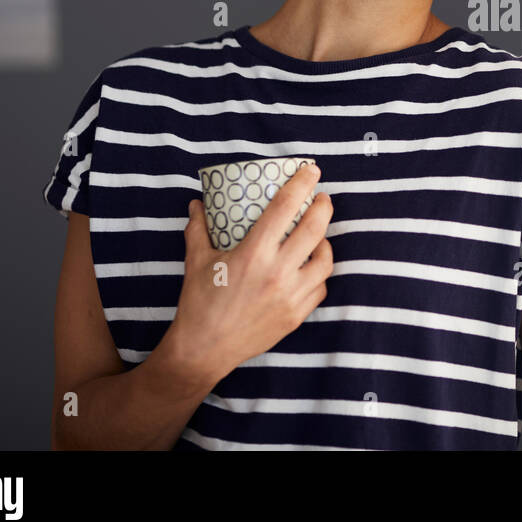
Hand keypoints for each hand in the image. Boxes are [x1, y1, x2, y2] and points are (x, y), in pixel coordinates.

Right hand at [168, 161, 332, 383]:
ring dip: (325, 242)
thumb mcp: (196, 261)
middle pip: (315, 229)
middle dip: (323, 207)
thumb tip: (197, 204)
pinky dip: (319, 273)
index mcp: (253, 254)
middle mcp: (277, 272)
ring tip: (318, 235)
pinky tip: (310, 267)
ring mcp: (291, 296)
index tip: (312, 170)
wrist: (204, 350)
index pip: (284, 208)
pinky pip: (320, 287)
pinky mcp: (296, 315)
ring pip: (325, 260)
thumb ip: (198, 229)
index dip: (302, 184)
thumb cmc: (199, 303)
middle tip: (320, 199)